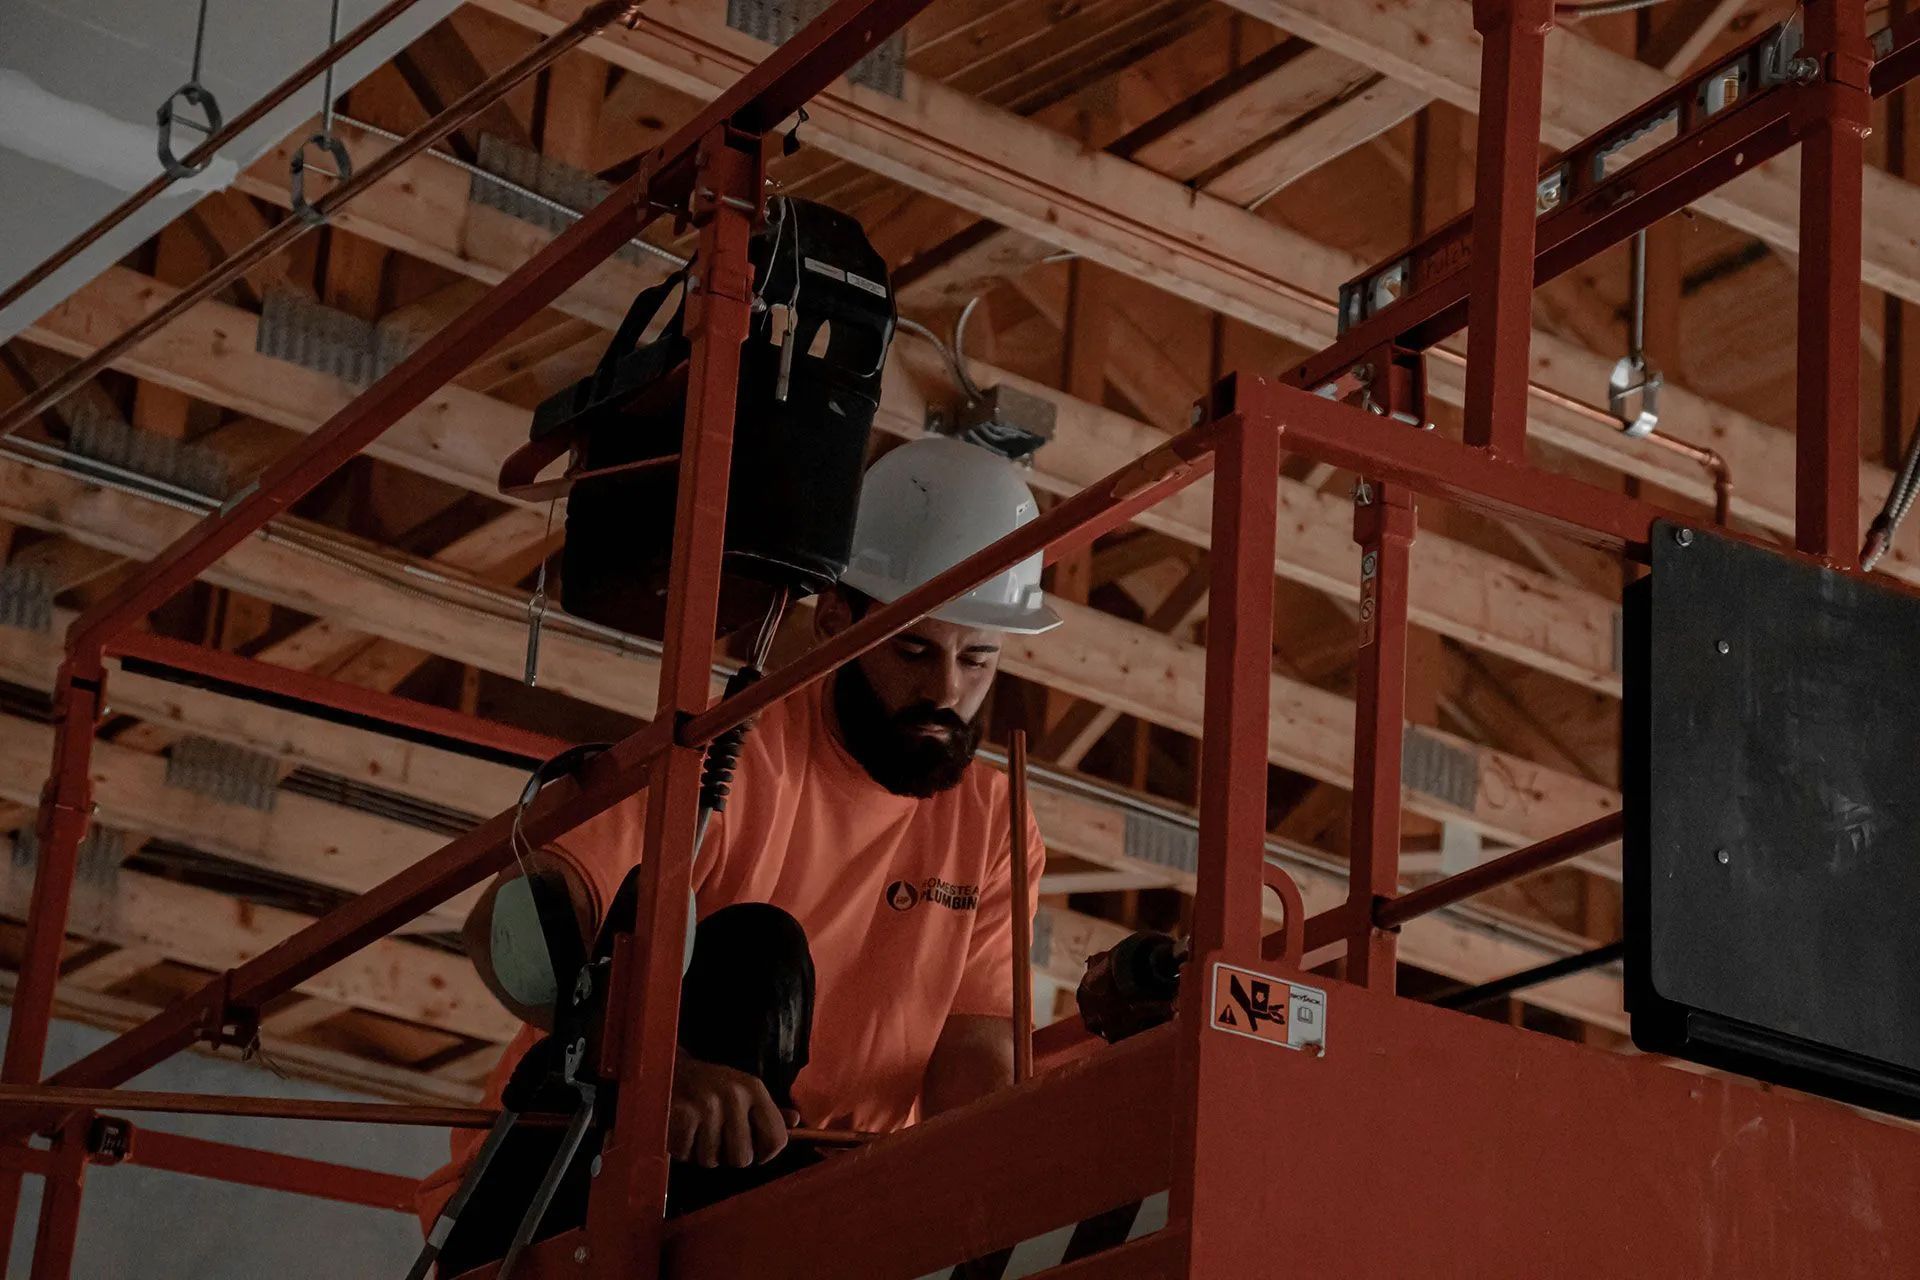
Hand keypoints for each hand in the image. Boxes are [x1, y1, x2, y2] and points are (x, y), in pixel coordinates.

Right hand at [668, 1050, 795, 1167]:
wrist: (664, 1065)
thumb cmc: (708, 1086)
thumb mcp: (742, 1091)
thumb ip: (769, 1111)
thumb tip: (796, 1122)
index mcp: (754, 1089)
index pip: (777, 1139)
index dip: (765, 1154)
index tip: (752, 1149)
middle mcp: (734, 1095)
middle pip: (742, 1159)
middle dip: (726, 1155)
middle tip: (715, 1136)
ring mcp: (707, 1105)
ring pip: (711, 1161)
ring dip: (700, 1153)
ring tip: (696, 1130)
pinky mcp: (682, 1115)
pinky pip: (686, 1155)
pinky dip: (681, 1149)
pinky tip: (680, 1130)